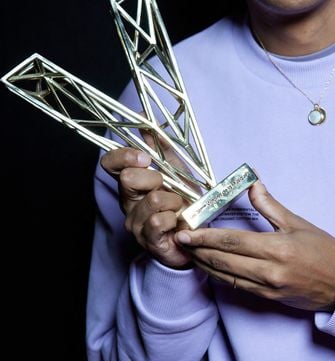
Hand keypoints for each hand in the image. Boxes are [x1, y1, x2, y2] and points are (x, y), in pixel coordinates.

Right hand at [100, 147, 191, 268]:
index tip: (146, 157)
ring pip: (152, 199)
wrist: (198, 234)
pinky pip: (158, 221)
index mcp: (131, 183)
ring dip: (174, 201)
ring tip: (179, 208)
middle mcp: (127, 202)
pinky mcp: (147, 240)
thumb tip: (145, 119)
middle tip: (168, 188)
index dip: (123, 156)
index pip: (110, 163)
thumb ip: (161, 146)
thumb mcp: (176, 169)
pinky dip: (175, 219)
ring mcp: (135, 222)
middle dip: (155, 178)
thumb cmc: (185, 201)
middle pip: (128, 178)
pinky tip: (177, 223)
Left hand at [175, 181, 334, 311]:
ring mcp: (267, 287)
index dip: (206, 237)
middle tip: (179, 240)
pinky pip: (237, 287)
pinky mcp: (267, 298)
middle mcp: (269, 270)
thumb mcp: (298, 223)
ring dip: (204, 265)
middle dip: (198, 251)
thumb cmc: (323, 250)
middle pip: (223, 261)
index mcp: (277, 248)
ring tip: (188, 253)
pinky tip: (208, 267)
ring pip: (226, 276)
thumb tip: (253, 184)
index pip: (232, 242)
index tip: (186, 232)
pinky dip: (219, 276)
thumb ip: (271, 206)